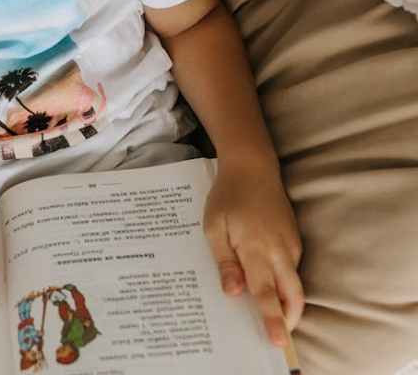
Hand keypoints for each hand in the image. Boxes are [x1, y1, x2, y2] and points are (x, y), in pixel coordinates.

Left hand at [203, 156, 303, 346]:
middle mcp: (280, 250)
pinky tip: (262, 282)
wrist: (253, 167)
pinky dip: (281, 282)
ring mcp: (291, 244)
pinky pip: (290, 269)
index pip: (266, 293)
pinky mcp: (294, 239)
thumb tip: (234, 293)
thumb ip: (225, 261)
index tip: (278, 342)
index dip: (273, 320)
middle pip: (292, 295)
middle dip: (288, 319)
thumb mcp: (214, 227)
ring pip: (293, 283)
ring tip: (265, 313)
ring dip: (284, 301)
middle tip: (276, 337)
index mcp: (257, 248)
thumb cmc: (228, 196)